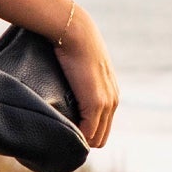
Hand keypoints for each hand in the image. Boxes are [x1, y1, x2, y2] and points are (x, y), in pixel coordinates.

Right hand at [56, 5, 118, 147]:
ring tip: (59, 137)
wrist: (74, 31)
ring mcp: (107, 103)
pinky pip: (88, 132)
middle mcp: (113, 100)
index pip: (102, 126)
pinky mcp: (96, 103)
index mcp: (111, 93)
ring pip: (96, 138)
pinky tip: (62, 133)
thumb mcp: (80, 65)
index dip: (85, 132)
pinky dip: (76, 137)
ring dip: (79, 140)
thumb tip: (58, 82)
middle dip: (83, 140)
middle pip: (101, 137)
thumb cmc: (71, 44)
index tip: (66, 130)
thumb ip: (78, 79)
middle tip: (61, 137)